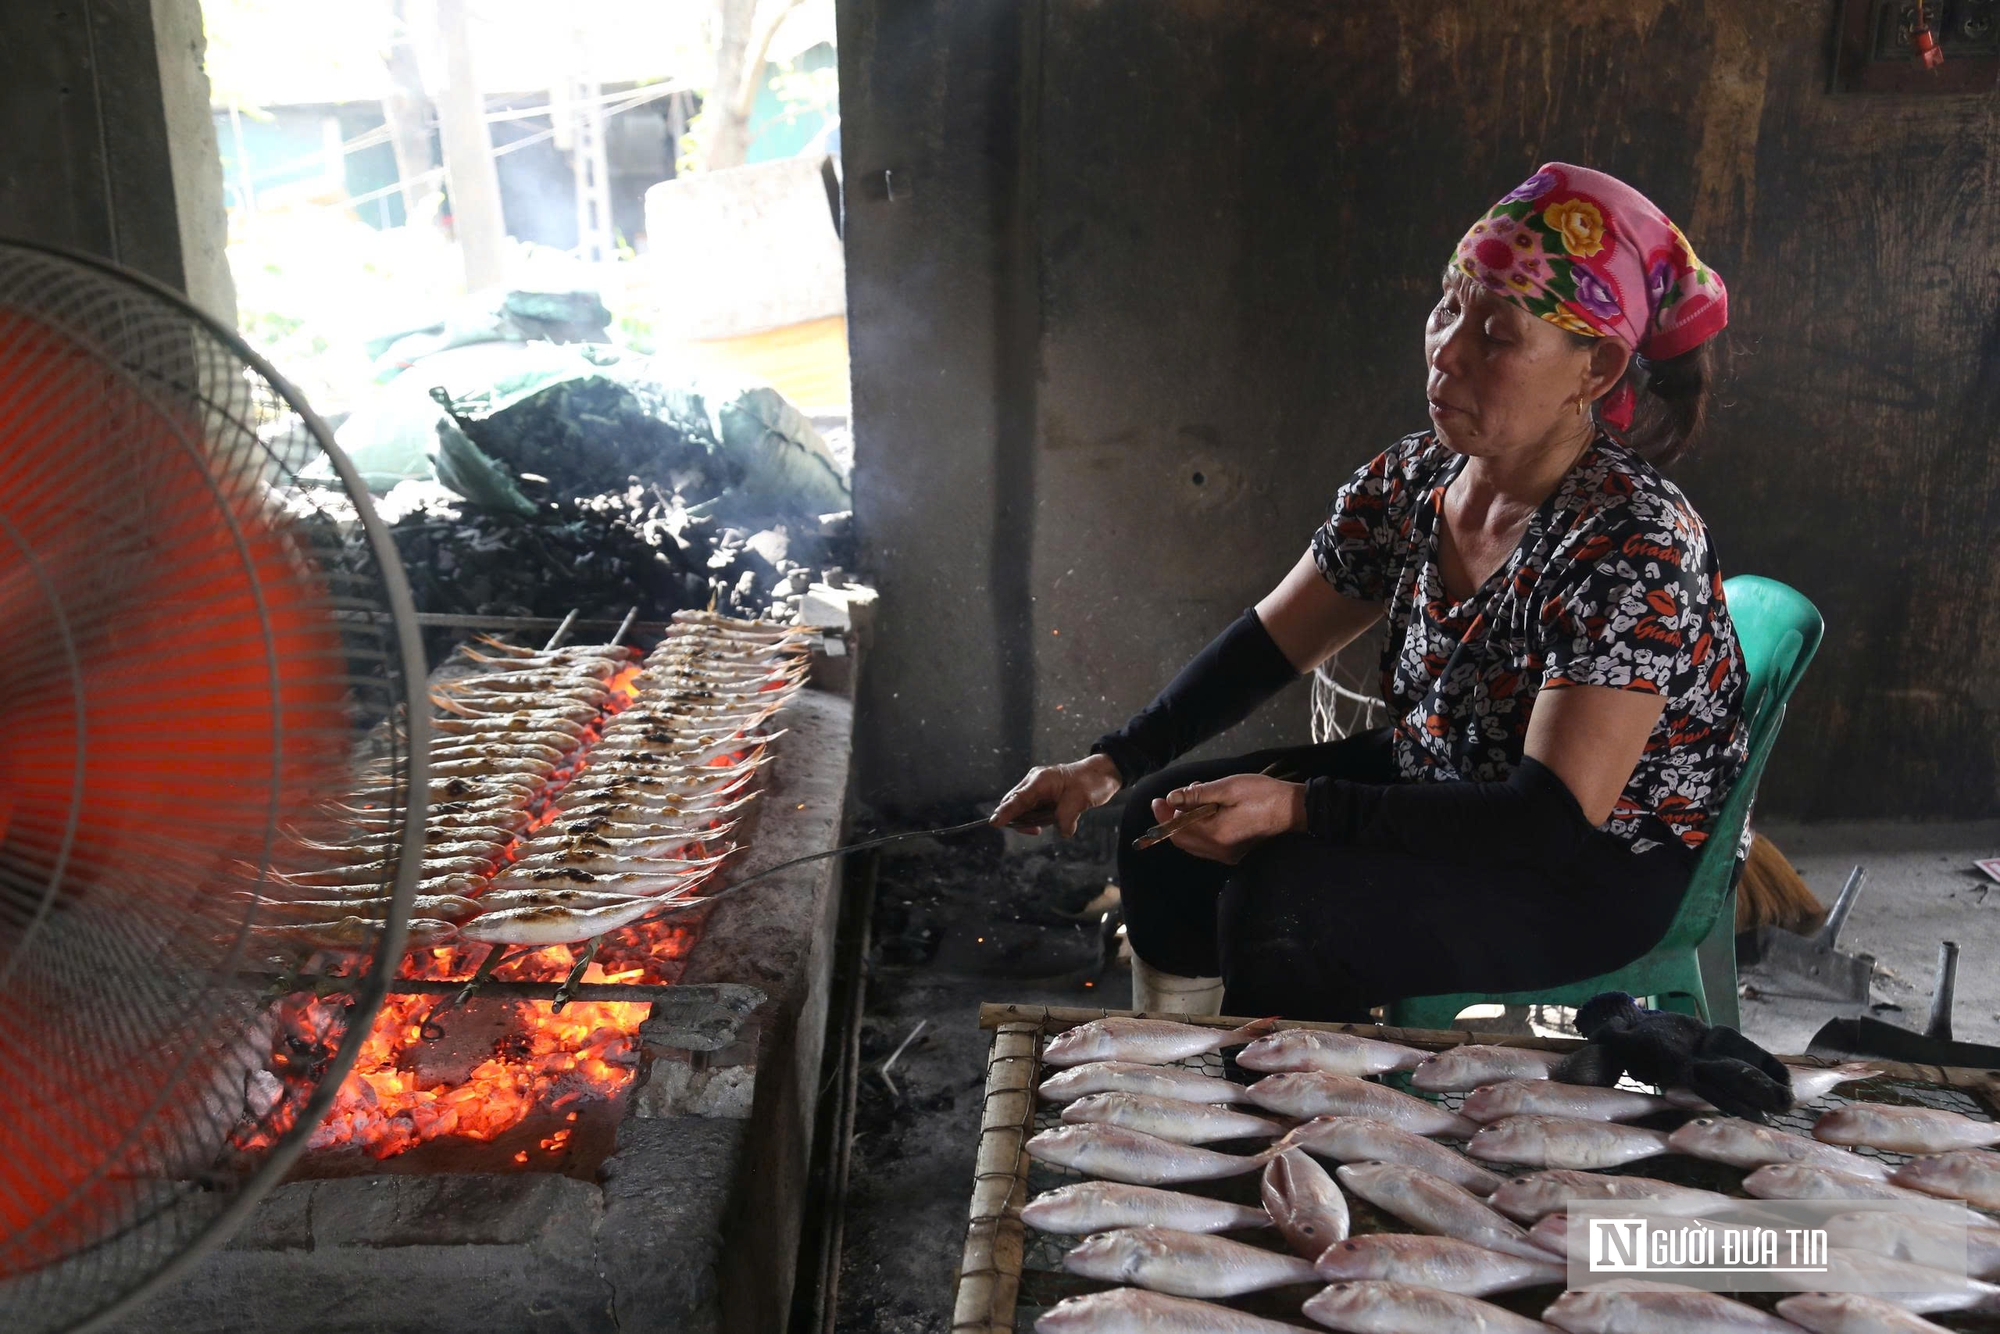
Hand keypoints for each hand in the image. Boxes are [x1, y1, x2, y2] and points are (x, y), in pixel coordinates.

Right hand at [990, 754, 1123, 836]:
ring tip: (1054, 819)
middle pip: (1015, 806)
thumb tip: (1062, 832)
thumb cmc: (1091, 782)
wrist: (1102, 775)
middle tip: (1037, 830)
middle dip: (1022, 821)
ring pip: (1024, 811)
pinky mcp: (1044, 796)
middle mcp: (1035, 783)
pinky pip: (1034, 812)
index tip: (994, 823)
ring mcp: (1038, 790)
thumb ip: (1066, 818)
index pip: (1017, 799)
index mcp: (1040, 780)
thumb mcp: (1080, 801)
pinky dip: (1041, 820)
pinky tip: (1055, 818)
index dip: (1005, 812)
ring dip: (1035, 821)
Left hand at [1151, 774, 1305, 863]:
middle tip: (1172, 798)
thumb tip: (1171, 798)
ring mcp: (1227, 855)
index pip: (1178, 828)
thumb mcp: (1228, 787)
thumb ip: (1197, 795)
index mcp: (1216, 835)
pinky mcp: (1234, 853)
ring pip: (1193, 843)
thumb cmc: (1263, 794)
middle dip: (1172, 819)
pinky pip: (1206, 845)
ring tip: (1193, 797)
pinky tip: (1205, 810)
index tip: (1156, 800)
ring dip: (1185, 823)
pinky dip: (1198, 829)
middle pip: (1182, 839)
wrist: (1294, 810)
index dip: (1164, 814)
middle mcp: (1219, 851)